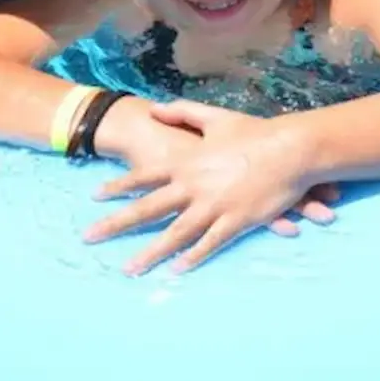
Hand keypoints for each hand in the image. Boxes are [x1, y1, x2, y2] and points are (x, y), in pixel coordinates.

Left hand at [84, 100, 336, 275]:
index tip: (95, 197)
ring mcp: (213, 206)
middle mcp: (193, 186)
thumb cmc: (254, 132)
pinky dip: (192, 258)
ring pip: (175, 233)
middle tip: (89, 237)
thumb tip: (155, 109)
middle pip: (148, 208)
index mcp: (187, 162)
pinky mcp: (235, 221)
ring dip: (150, 252)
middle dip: (116, 224)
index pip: (145, 176)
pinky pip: (210, 243)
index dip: (119, 186)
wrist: (290, 149)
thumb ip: (183, 112)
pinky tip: (176, 271)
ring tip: (129, 269)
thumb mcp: (216, 117)